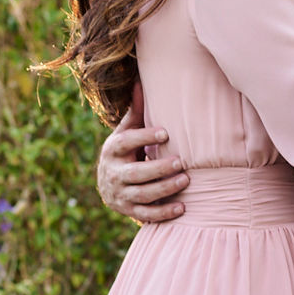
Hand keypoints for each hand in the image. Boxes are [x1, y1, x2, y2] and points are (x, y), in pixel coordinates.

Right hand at [96, 102, 188, 222]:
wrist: (108, 183)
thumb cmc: (125, 151)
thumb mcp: (126, 132)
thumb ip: (136, 111)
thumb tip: (140, 81)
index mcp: (113, 150)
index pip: (126, 143)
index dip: (144, 137)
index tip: (166, 133)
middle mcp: (114, 174)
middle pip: (135, 173)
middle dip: (158, 168)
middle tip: (181, 161)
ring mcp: (120, 194)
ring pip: (142, 195)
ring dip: (164, 189)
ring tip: (185, 180)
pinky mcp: (128, 210)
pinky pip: (146, 214)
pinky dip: (163, 213)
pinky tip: (182, 208)